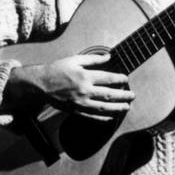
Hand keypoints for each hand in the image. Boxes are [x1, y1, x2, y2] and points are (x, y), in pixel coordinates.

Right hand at [5, 52, 133, 120]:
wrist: (41, 84)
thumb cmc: (57, 69)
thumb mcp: (75, 59)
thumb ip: (93, 59)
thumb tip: (109, 56)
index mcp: (85, 76)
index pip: (108, 78)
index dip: (119, 79)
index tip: (126, 79)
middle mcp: (84, 90)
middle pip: (109, 95)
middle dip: (123, 95)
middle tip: (133, 96)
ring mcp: (80, 102)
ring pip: (103, 107)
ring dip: (117, 108)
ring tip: (126, 107)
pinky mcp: (75, 110)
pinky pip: (92, 116)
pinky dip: (102, 118)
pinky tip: (111, 118)